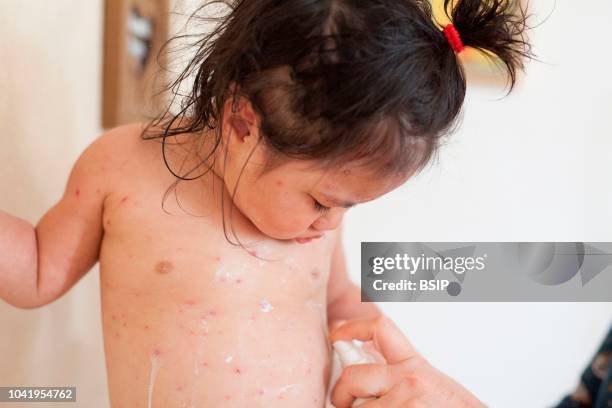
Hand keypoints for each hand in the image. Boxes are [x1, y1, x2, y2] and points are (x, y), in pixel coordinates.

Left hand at [329, 317, 485, 407]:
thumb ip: (401, 375)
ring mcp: (402, 405)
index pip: (379, 329)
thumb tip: (367, 368)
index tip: (337, 335)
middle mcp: (409, 382)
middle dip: (342, 392)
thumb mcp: (434, 388)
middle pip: (352, 374)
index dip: (351, 328)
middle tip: (345, 403)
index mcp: (416, 367)